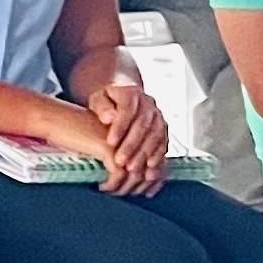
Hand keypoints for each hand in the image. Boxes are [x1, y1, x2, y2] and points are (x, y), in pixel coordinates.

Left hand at [85, 77, 169, 196]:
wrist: (123, 98)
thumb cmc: (106, 102)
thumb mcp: (98, 99)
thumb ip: (101, 107)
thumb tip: (109, 118)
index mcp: (131, 92)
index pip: (127, 109)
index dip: (120, 126)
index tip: (110, 142)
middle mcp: (148, 103)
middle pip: (143, 125)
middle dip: (132, 145)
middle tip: (120, 161)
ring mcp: (158, 116)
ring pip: (155, 136)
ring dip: (144, 154)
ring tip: (132, 169)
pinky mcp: (163, 129)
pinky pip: (164, 143)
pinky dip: (157, 158)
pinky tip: (150, 170)